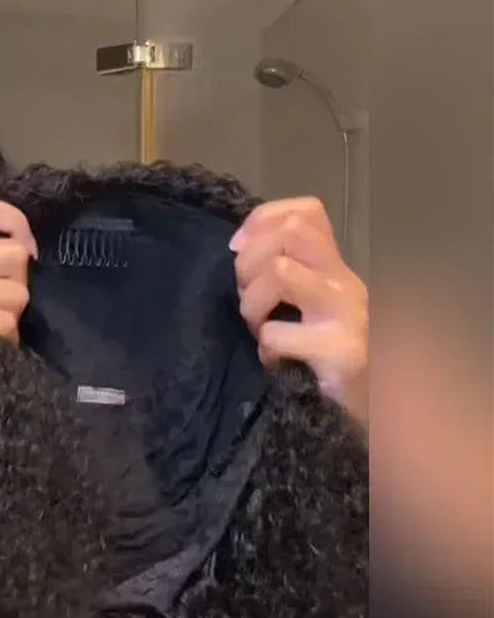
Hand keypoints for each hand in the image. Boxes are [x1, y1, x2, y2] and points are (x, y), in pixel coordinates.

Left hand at [230, 196, 367, 426]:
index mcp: (334, 267)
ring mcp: (343, 312)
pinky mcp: (339, 349)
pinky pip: (276, 333)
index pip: (306, 212)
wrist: (379, 406)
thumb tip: (238, 249)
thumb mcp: (311, 305)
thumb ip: (285, 274)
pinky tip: (275, 361)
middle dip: (250, 261)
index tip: (237, 249)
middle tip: (247, 296)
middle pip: (290, 231)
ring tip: (259, 328)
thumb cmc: (331, 356)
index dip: (262, 220)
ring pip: (280, 270)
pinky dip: (264, 348)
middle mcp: (343, 280)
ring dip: (252, 302)